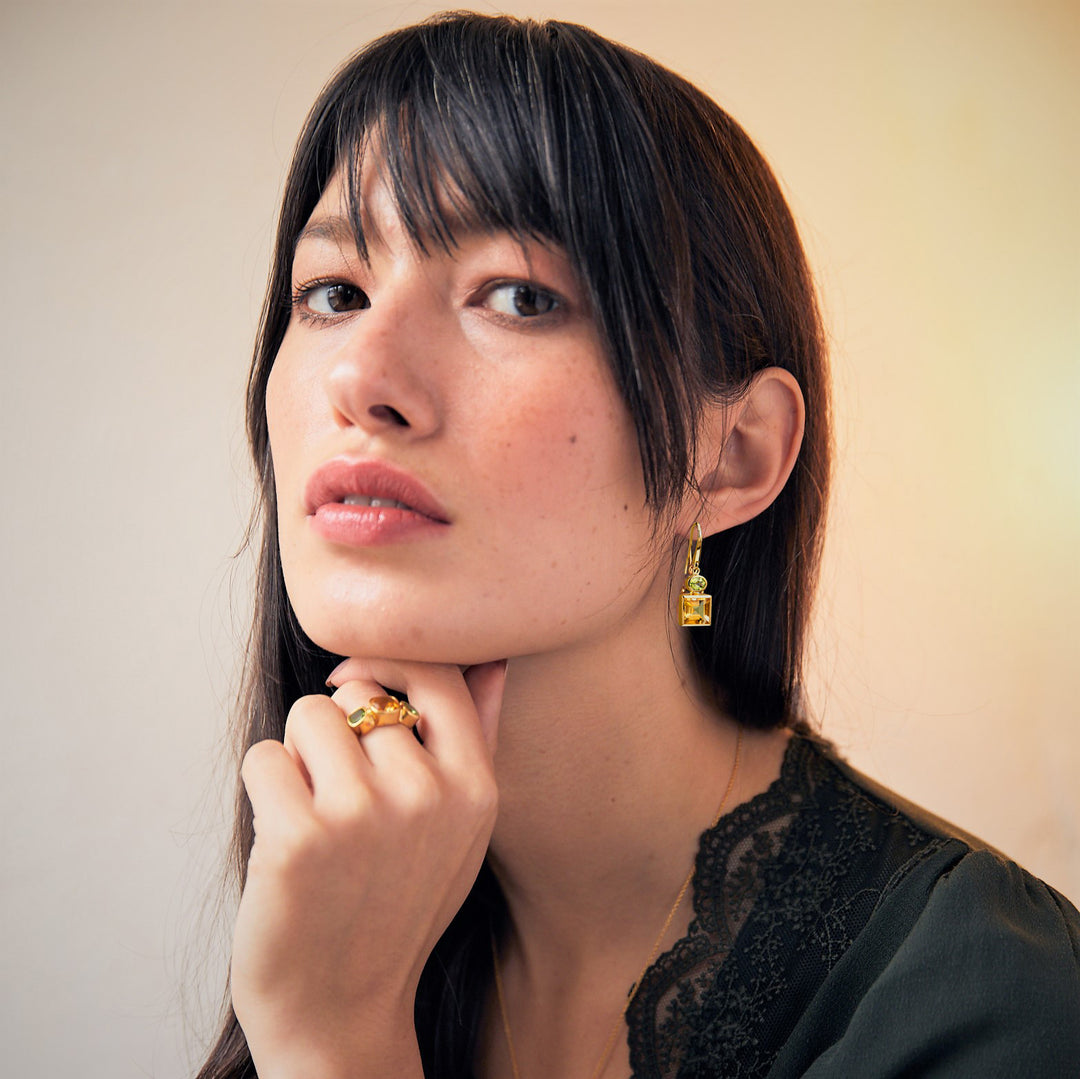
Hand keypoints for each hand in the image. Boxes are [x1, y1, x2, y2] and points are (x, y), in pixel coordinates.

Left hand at [229, 659, 506, 1078]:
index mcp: (475, 789)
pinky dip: (264, 787)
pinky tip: (283, 835)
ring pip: (309, 715)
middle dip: (338, 730)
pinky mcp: (299, 838)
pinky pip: (264, 756)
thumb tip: (491, 658)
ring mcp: (364, 815)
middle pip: (359, 693)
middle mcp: (428, 795)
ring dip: (299, 754)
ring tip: (313, 812)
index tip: (354, 682)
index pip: (437, 674)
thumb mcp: (462, 828)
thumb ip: (478, 737)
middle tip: (341, 795)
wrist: (341, 1011)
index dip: (389, 660)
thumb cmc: (399, 907)